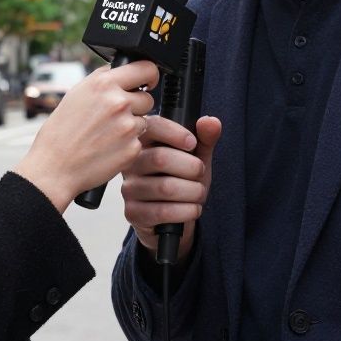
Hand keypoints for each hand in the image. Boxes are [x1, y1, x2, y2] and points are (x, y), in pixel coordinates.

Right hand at [14, 60, 159, 212]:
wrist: (54, 168)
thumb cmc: (60, 133)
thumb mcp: (76, 94)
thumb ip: (102, 80)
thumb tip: (121, 70)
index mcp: (103, 84)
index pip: (146, 68)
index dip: (149, 75)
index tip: (147, 81)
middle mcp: (118, 102)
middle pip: (147, 98)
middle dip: (136, 105)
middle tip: (116, 116)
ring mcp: (127, 126)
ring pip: (144, 120)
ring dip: (132, 126)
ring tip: (108, 134)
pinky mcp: (133, 148)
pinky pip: (139, 141)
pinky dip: (128, 144)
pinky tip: (108, 147)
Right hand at [120, 115, 220, 265]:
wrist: (174, 219)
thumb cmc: (182, 182)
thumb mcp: (197, 158)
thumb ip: (205, 139)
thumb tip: (211, 122)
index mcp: (144, 142)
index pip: (152, 126)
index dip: (175, 133)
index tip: (193, 144)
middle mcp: (131, 163)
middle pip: (160, 158)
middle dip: (192, 168)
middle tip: (200, 174)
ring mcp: (129, 188)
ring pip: (165, 187)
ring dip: (193, 192)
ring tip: (199, 193)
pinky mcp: (132, 212)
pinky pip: (162, 211)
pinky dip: (186, 211)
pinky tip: (193, 209)